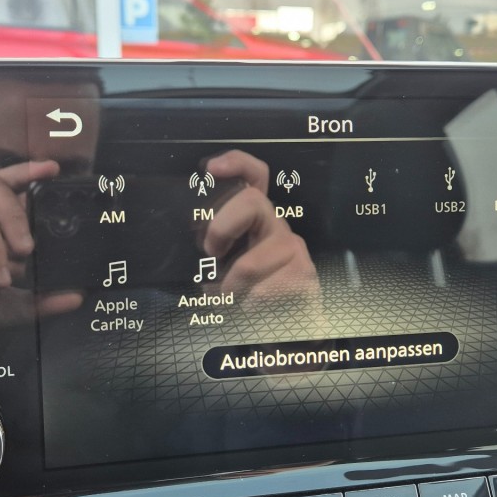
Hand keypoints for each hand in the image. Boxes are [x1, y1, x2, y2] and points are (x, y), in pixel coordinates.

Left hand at [203, 150, 319, 302]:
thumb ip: (213, 255)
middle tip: (211, 254)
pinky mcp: (305, 278)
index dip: (236, 164)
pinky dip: (248, 310)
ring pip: (248, 264)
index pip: (255, 177)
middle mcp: (277, 228)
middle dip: (222, 227)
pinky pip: (263, 293)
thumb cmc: (248, 298)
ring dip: (230, 291)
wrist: (288, 333)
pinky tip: (254, 313)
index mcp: (255, 221)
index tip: (211, 169)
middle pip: (252, 203)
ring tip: (233, 303)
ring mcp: (294, 251)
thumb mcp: (224, 270)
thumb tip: (191, 254)